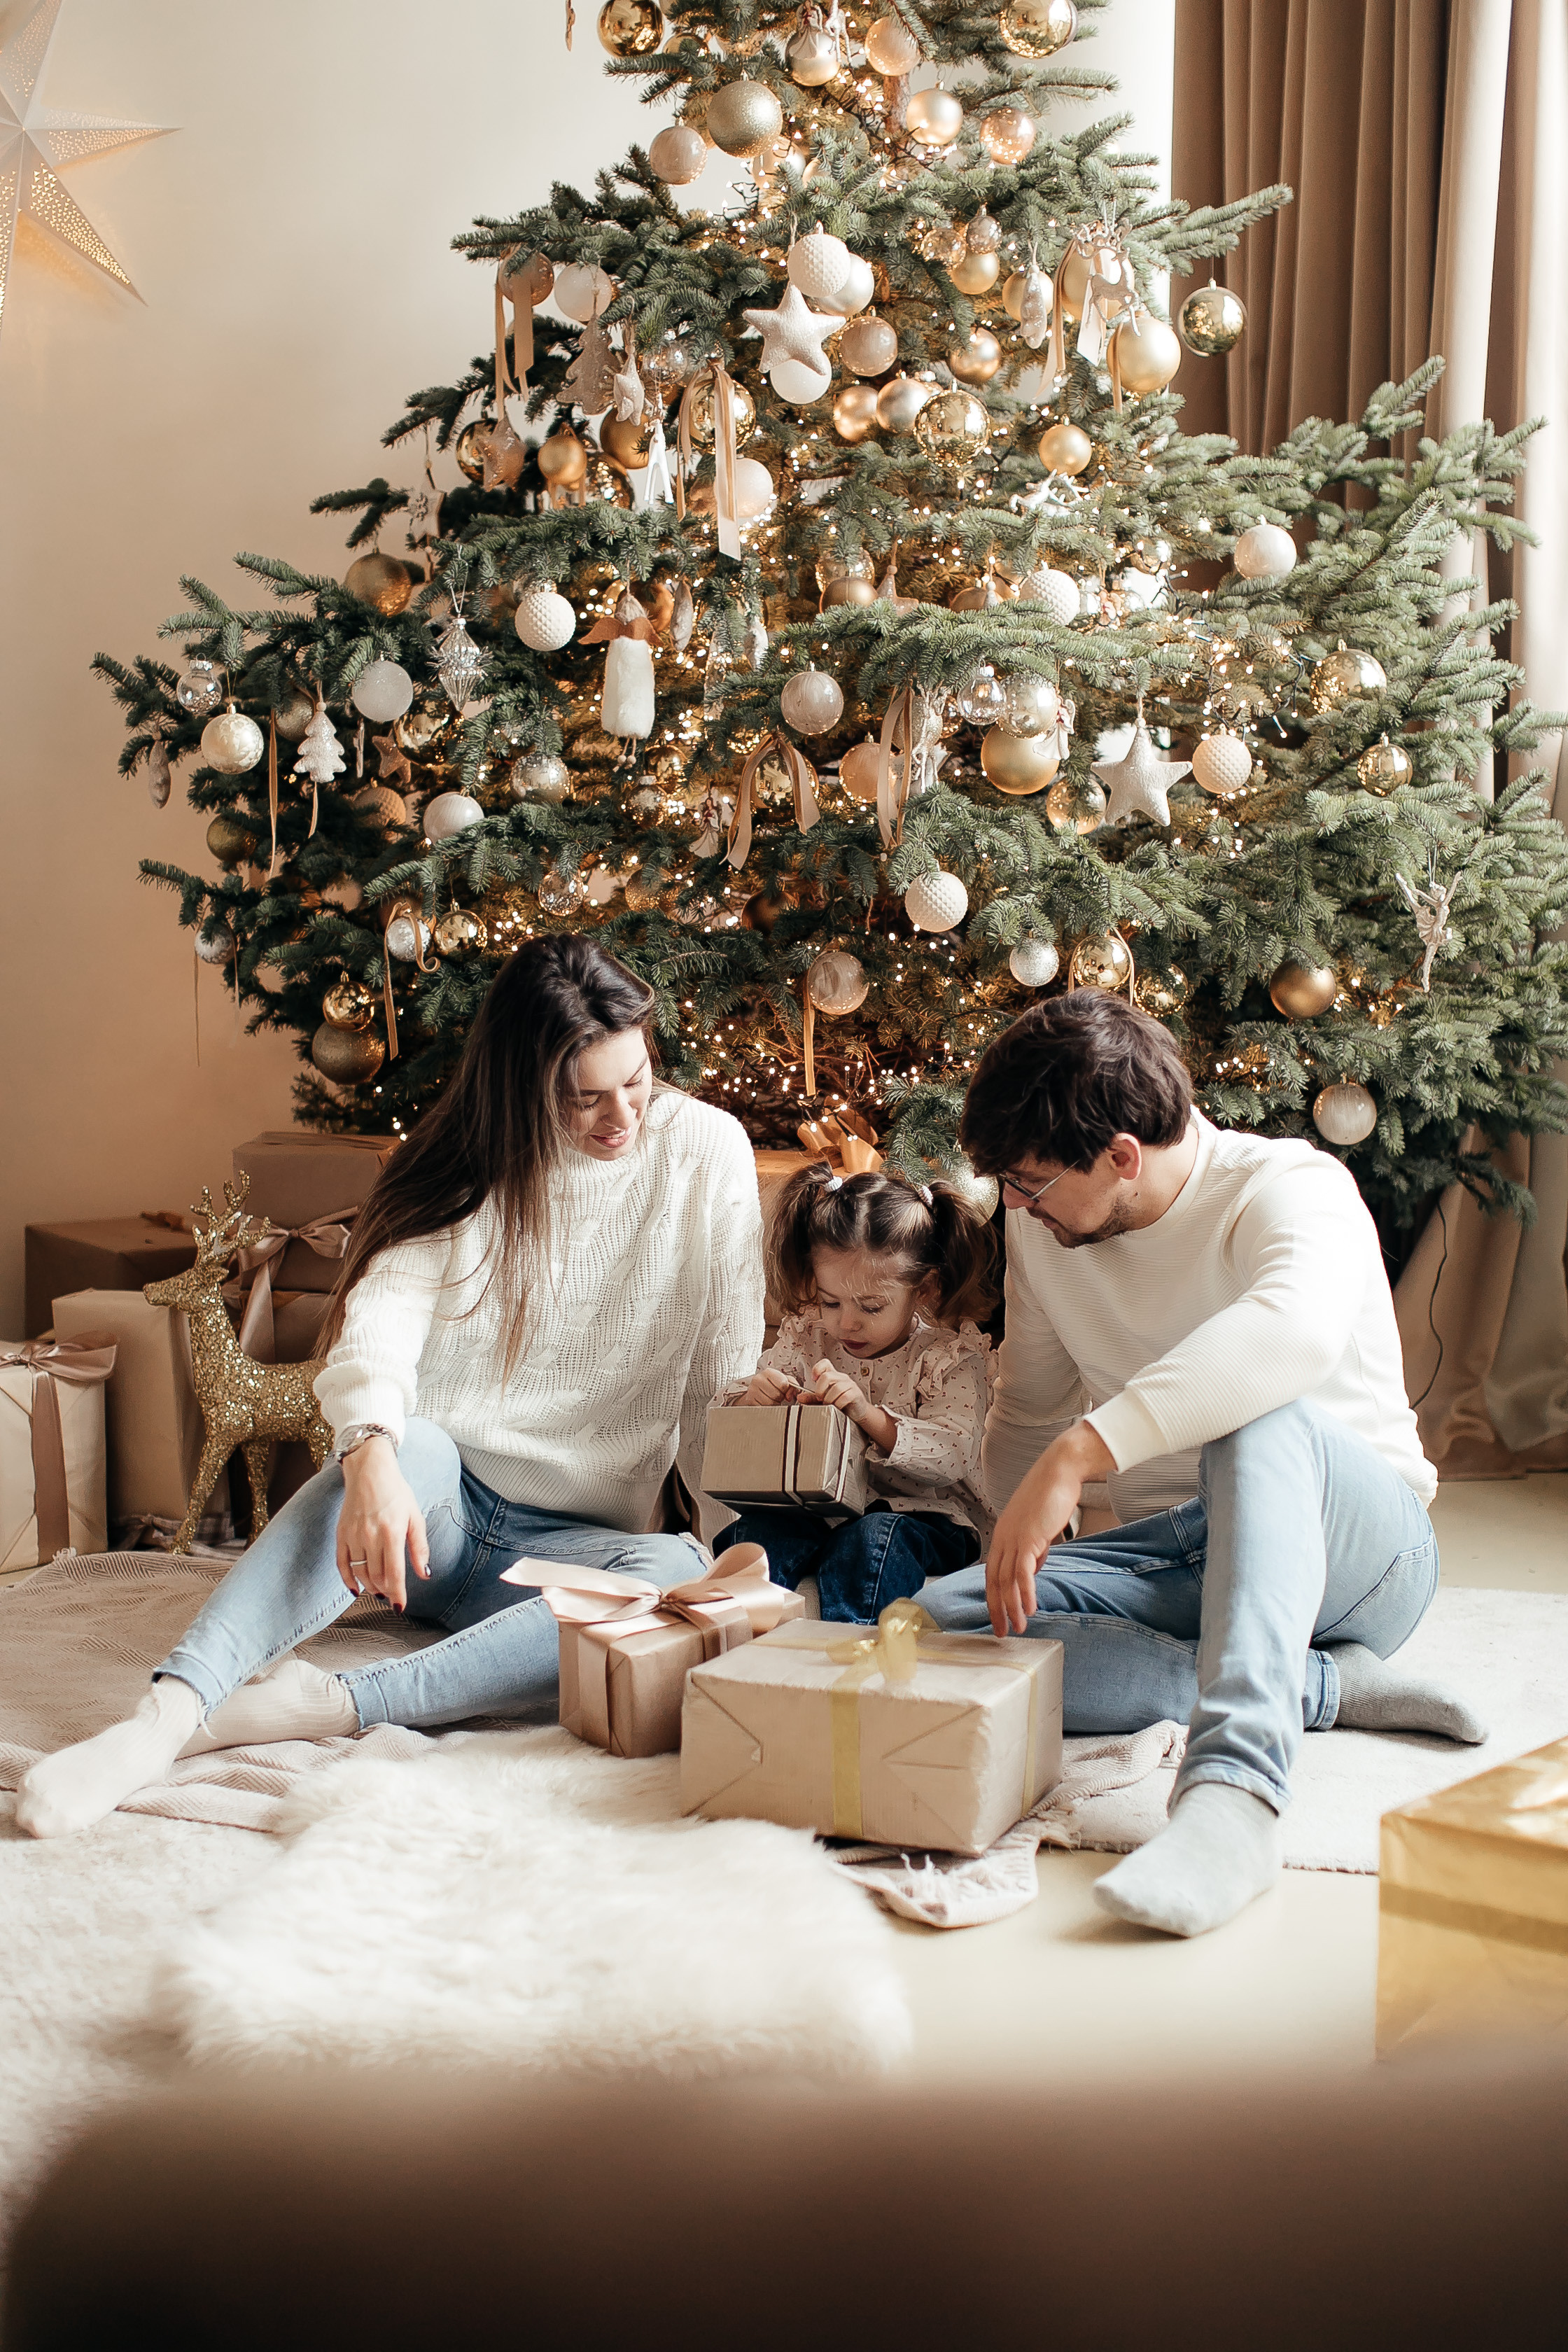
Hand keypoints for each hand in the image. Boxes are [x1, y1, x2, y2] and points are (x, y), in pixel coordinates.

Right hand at [336, 1437, 428, 1611]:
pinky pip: (342, 1563)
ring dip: (370, 1587)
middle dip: (385, 1591)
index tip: (400, 1607)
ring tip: (379, 1592)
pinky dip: (348, 1580)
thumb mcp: (415, 1517)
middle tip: (392, 1597)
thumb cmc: (396, 1493)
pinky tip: (355, 1589)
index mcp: (392, 1532)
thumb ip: (420, 1547)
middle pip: (377, 1576)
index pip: (394, 1573)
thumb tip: (424, 1573)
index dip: (398, 1593)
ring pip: (360, 1572)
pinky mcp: (341, 1533)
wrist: (369, 1471)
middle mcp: (371, 1536)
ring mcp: (353, 1535)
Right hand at [741, 1367, 800, 1405]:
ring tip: (771, 1399)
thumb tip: (791, 1395)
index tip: (783, 1390)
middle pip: (777, 1395)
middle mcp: (758, 1379)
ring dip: (774, 1404)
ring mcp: (752, 1390)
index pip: (783, 1384)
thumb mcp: (784, 1381)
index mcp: (768, 1372)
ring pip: (770, 1403)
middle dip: (779, 1398)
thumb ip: (793, 1384)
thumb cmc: (772, 1386)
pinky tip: (765, 1403)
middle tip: (776, 1396)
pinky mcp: (749, 1401)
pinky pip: (763, 1409)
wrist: (757, 1391)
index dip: (785, 1389)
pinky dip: (767, 1409)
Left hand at [802, 1361, 898, 1455]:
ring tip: (829, 1405)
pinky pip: (845, 1397)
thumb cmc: (840, 1405)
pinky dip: (838, 1404)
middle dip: (820, 1390)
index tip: (813, 1380)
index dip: (817, 1369)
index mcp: (833, 1376)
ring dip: (829, 1399)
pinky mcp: (856, 1394)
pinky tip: (837, 1408)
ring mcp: (850, 1385)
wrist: (857, 1414)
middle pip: (827, 1376)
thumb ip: (812, 1398)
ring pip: (836, 1387)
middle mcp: (842, 1378)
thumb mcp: (823, 1400)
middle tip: (820, 1399)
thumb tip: (799, 1398)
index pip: (825, 1363)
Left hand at [986, 1422, 1114, 1637]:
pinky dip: (1025, 1593)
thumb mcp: (1038, 1528)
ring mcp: (1014, 1538)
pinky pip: (1023, 1572)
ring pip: (1007, 1580)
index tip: (999, 1618)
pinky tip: (1030, 1609)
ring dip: (1012, 1607)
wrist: (1060, 1472)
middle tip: (1001, 1632)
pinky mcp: (1029, 1537)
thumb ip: (1034, 1550)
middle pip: (994, 1581)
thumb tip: (1032, 1573)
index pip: (992, 1574)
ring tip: (1018, 1627)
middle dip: (997, 1609)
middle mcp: (1002, 1538)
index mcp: (1002, 1536)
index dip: (994, 1598)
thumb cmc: (1052, 1496)